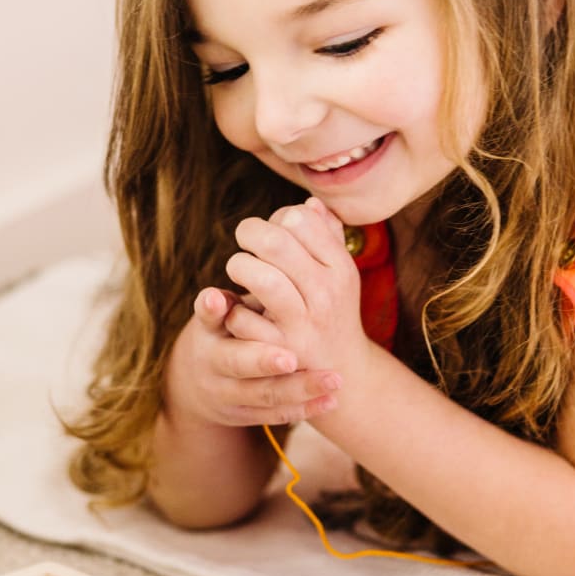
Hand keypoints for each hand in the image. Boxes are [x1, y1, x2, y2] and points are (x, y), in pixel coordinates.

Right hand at [164, 285, 341, 427]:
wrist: (203, 383)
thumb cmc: (228, 328)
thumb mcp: (226, 305)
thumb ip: (254, 271)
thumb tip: (301, 215)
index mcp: (208, 329)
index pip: (209, 317)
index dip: (213, 309)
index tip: (217, 297)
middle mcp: (214, 362)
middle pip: (236, 361)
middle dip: (262, 360)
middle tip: (290, 358)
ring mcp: (228, 392)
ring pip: (263, 394)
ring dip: (298, 388)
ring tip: (332, 380)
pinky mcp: (244, 415)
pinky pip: (277, 414)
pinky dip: (305, 408)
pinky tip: (331, 401)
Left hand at [223, 196, 365, 374]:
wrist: (341, 372)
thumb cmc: (332, 312)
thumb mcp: (339, 275)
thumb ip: (327, 236)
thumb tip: (309, 203)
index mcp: (340, 267)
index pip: (300, 219)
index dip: (276, 218)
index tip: (272, 231)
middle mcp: (325, 293)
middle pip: (276, 242)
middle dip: (249, 234)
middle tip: (245, 243)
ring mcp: (301, 324)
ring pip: (261, 278)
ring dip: (239, 267)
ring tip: (238, 270)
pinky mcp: (278, 351)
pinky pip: (242, 318)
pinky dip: (233, 309)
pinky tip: (238, 309)